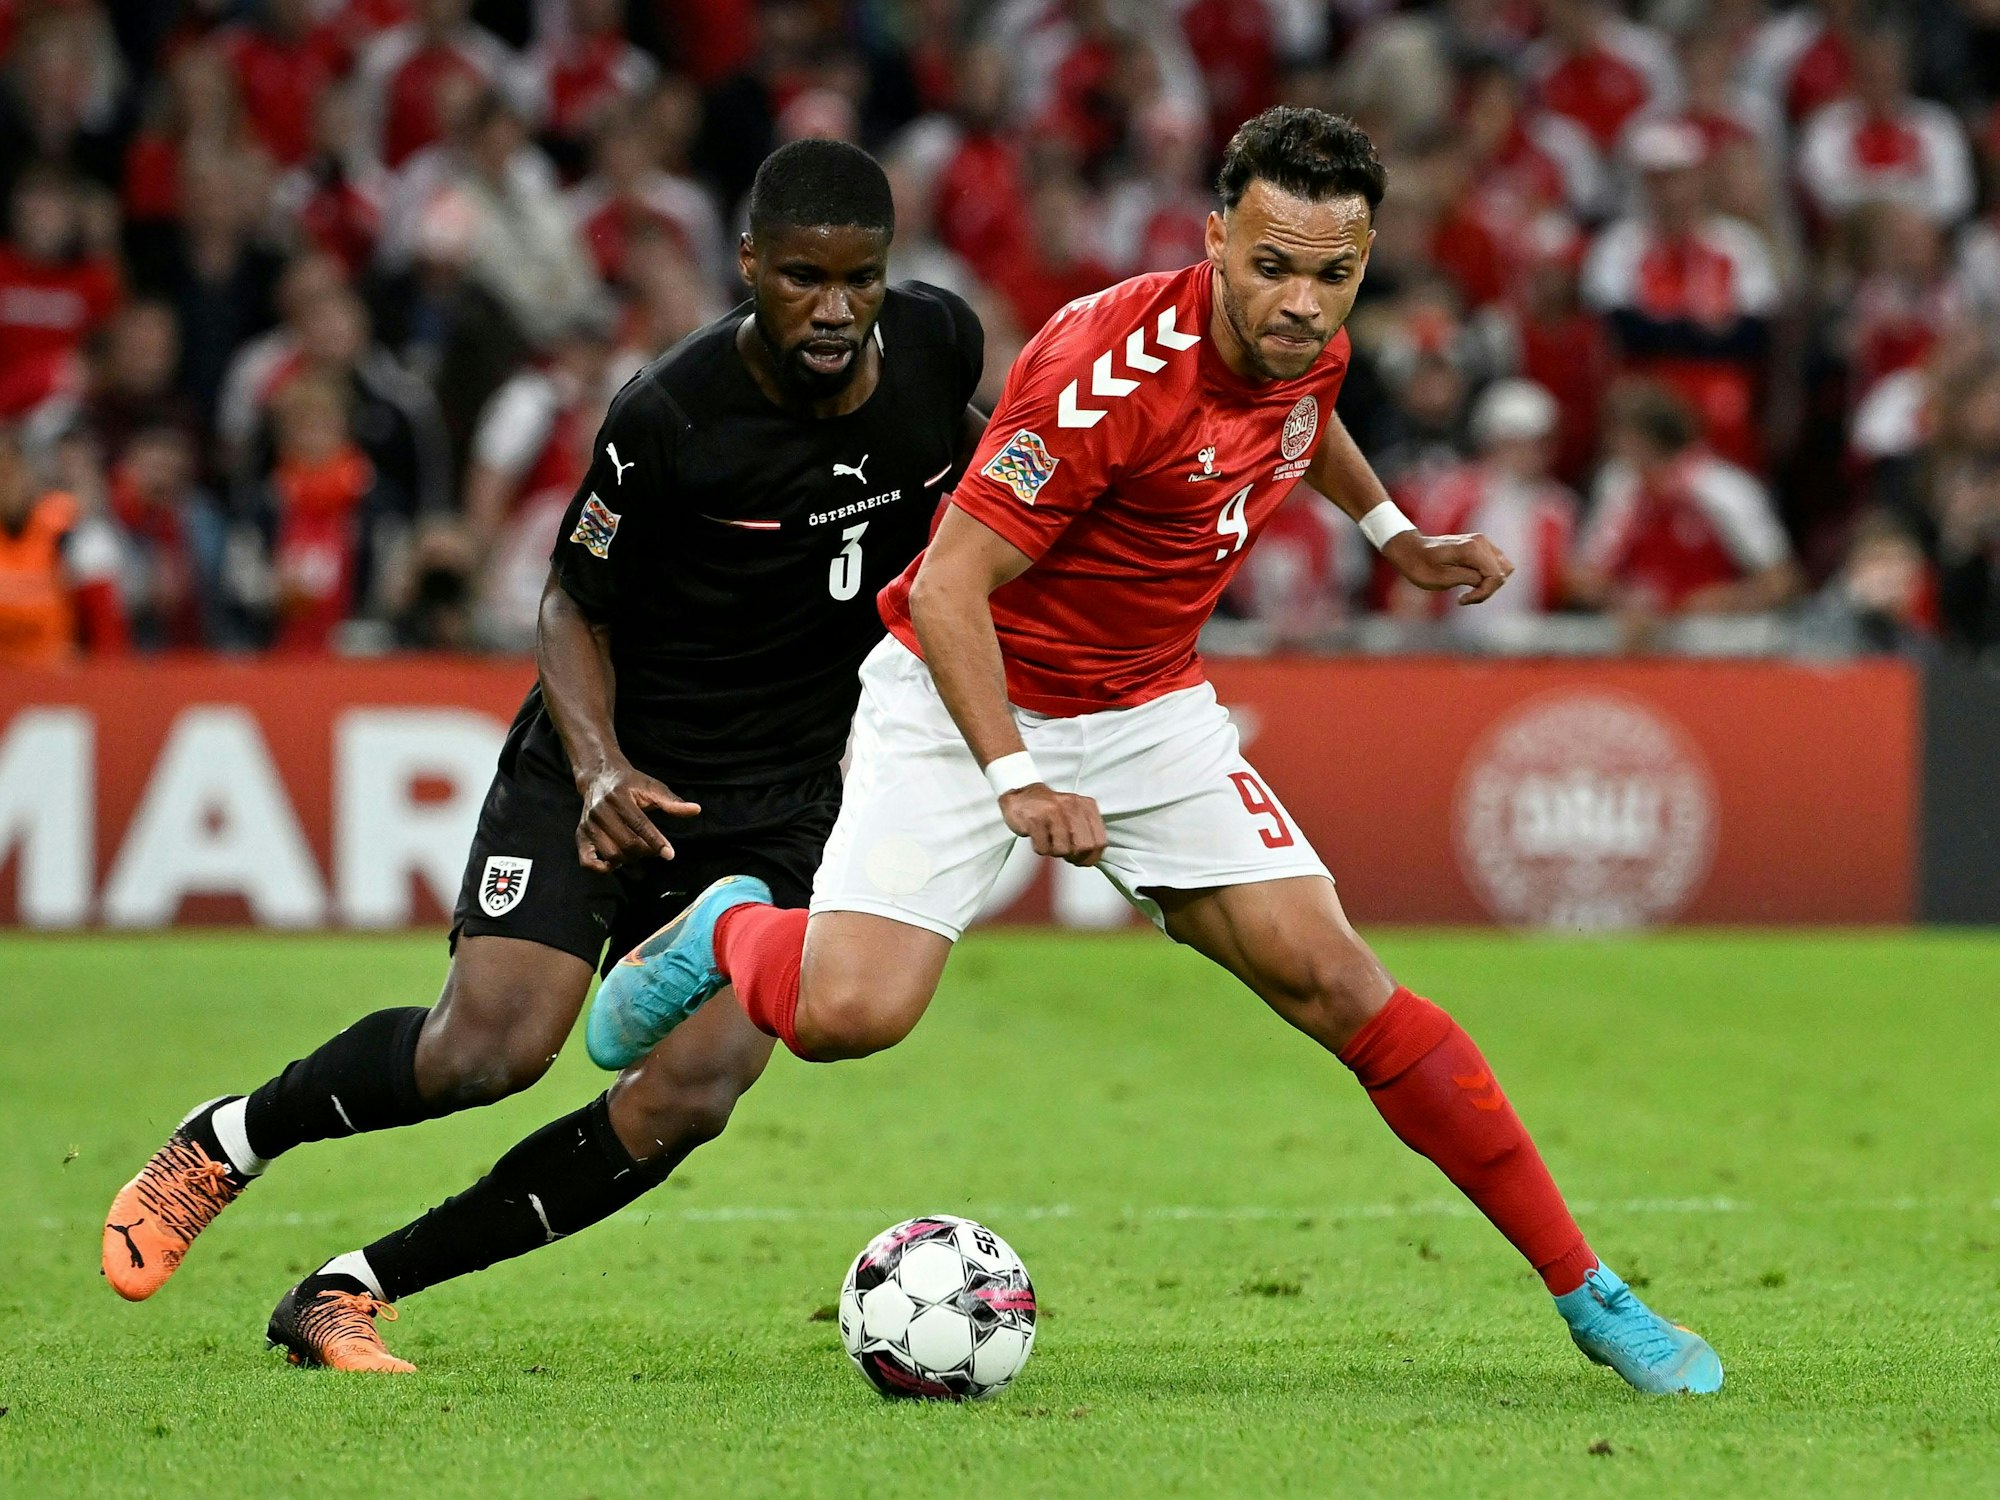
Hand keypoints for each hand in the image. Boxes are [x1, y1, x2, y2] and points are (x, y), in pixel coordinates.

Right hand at [575, 761, 699, 871]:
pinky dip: (602, 868)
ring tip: (637, 850)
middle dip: (645, 851)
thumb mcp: (652, 787)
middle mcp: (599, 811)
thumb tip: (696, 810)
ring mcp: (587, 825)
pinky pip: (587, 861)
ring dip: (628, 860)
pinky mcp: (580, 835)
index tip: (670, 854)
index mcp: (619, 797)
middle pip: (626, 844)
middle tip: (654, 849)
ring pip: (611, 855)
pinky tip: (616, 863)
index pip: (640, 825)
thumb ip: (672, 802)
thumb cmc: (630, 784)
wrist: (599, 777)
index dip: (656, 842)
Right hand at [999, 784, 1106, 866]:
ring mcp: (1053, 811)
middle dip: (1074, 856)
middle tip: (1065, 854)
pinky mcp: (1035, 819)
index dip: (1091, 857)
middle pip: (1083, 847)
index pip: (1100, 841)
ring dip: (1054, 851)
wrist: (1021, 796)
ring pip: (1063, 849)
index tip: (1082, 860)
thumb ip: (1088, 833)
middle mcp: (1072, 806)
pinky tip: (1038, 837)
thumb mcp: (1076, 815)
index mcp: (1087, 806)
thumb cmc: (1050, 810)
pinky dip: (1040, 848)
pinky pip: (1043, 848)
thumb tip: (1092, 858)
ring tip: (1049, 841)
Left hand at [1382, 530, 1512, 605]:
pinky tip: (1470, 584)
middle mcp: (1481, 542)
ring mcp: (1482, 542)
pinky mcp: (1480, 546)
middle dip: (1488, 589)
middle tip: (1466, 598)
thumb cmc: (1420, 566)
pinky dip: (1487, 578)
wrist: (1410, 550)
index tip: (1463, 599)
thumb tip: (1487, 581)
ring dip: (1489, 584)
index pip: (1496, 576)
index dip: (1484, 592)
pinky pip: (1494, 565)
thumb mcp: (1442, 578)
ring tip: (1469, 592)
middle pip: (1503, 572)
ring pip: (1503, 568)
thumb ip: (1469, 578)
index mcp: (1472, 549)